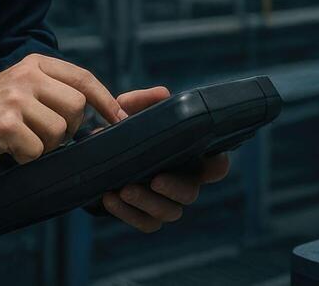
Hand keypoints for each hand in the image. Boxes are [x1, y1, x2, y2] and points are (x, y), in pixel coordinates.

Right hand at [0, 53, 124, 168]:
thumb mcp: (21, 87)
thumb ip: (52, 90)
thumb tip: (98, 110)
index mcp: (35, 64)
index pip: (83, 78)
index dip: (106, 100)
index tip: (120, 118)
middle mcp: (26, 76)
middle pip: (76, 107)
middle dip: (69, 129)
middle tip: (47, 135)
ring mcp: (14, 99)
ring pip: (58, 131)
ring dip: (45, 146)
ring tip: (23, 141)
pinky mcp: (4, 124)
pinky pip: (36, 150)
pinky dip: (26, 158)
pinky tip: (10, 150)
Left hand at [98, 85, 232, 232]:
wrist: (101, 153)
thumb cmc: (130, 128)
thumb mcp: (135, 110)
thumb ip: (146, 99)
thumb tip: (161, 95)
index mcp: (191, 157)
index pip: (217, 167)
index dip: (218, 167)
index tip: (205, 161)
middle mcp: (183, 182)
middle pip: (191, 194)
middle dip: (175, 188)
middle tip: (155, 179)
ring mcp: (166, 202)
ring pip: (169, 213)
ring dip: (148, 203)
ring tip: (124, 189)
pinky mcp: (146, 216)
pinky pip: (146, 224)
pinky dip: (127, 214)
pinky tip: (109, 197)